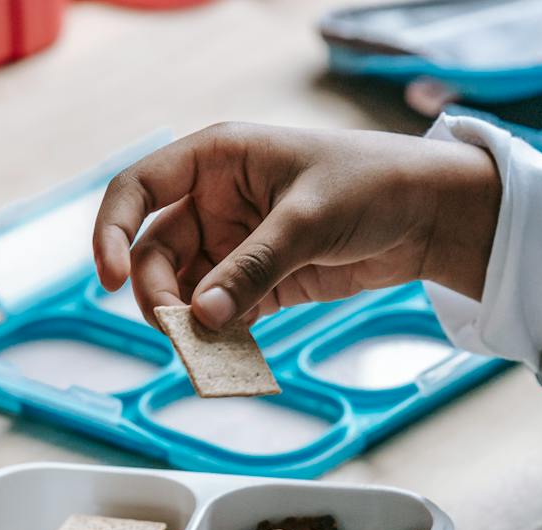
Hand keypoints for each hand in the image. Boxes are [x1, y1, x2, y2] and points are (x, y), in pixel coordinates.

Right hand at [92, 122, 500, 329]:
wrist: (429, 214)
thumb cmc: (371, 186)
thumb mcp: (308, 221)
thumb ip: (253, 268)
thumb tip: (204, 317)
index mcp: (216, 159)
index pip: (137, 189)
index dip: (112, 231)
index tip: (112, 278)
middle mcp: (214, 201)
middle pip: (156, 253)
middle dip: (159, 294)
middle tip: (180, 331)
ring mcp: (234, 245)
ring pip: (185, 291)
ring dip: (189, 324)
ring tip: (208, 353)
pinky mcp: (258, 283)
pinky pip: (221, 315)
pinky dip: (220, 338)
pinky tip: (232, 358)